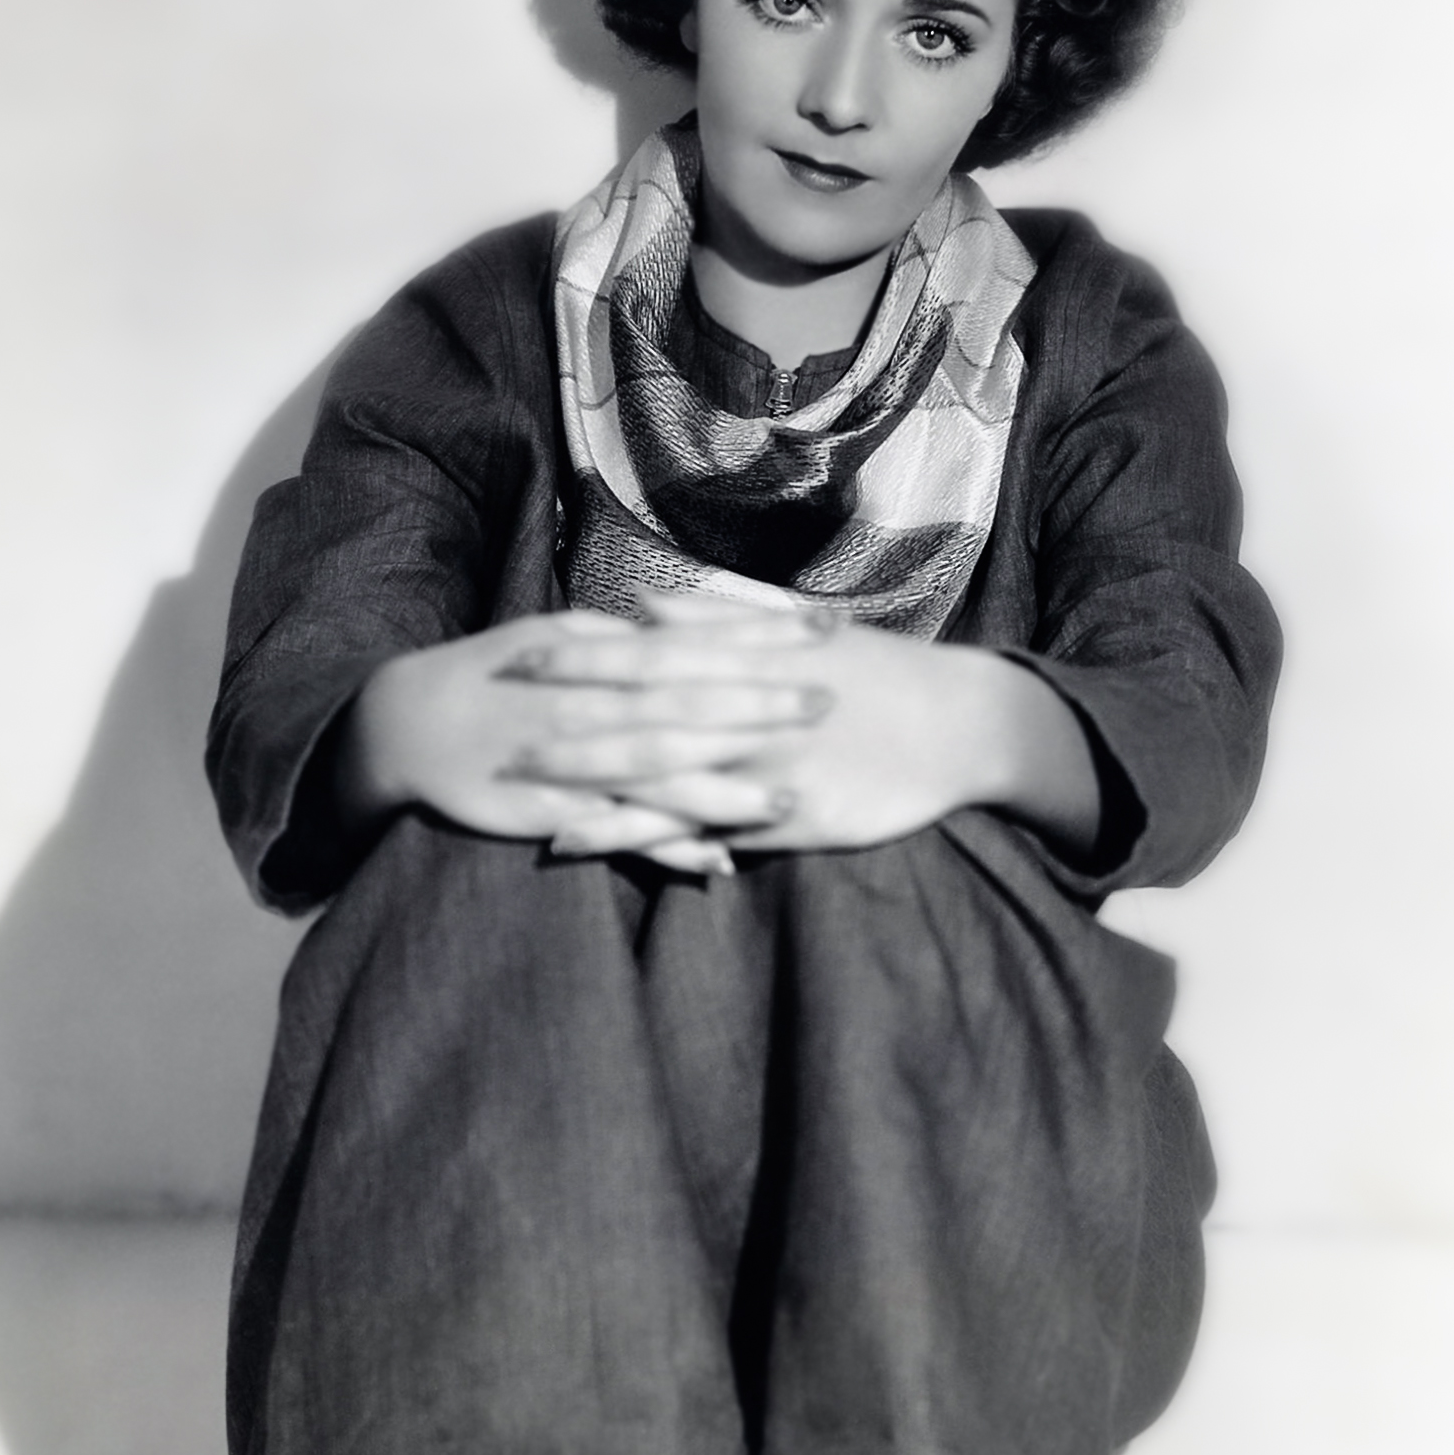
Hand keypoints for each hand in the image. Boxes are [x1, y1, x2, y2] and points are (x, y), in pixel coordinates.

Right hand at [338, 605, 834, 874]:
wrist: (408, 723)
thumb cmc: (497, 675)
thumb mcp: (560, 640)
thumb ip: (626, 640)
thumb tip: (686, 626)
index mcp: (599, 654)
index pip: (695, 638)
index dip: (761, 634)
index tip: (825, 629)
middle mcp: (591, 702)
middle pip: (685, 702)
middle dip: (757, 705)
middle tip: (827, 704)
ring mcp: (571, 759)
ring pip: (656, 772)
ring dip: (723, 788)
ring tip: (787, 800)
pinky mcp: (551, 810)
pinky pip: (619, 832)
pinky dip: (666, 848)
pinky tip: (716, 864)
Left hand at [501, 593, 1098, 856]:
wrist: (960, 723)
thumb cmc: (876, 671)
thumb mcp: (799, 630)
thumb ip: (720, 615)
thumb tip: (647, 604)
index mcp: (744, 659)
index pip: (645, 654)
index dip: (578, 656)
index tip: (517, 653)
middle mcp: (745, 710)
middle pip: (638, 717)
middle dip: (563, 723)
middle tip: (493, 729)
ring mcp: (762, 767)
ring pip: (660, 779)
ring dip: (587, 791)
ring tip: (517, 802)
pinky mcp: (783, 819)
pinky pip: (698, 832)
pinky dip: (642, 842)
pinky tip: (590, 849)